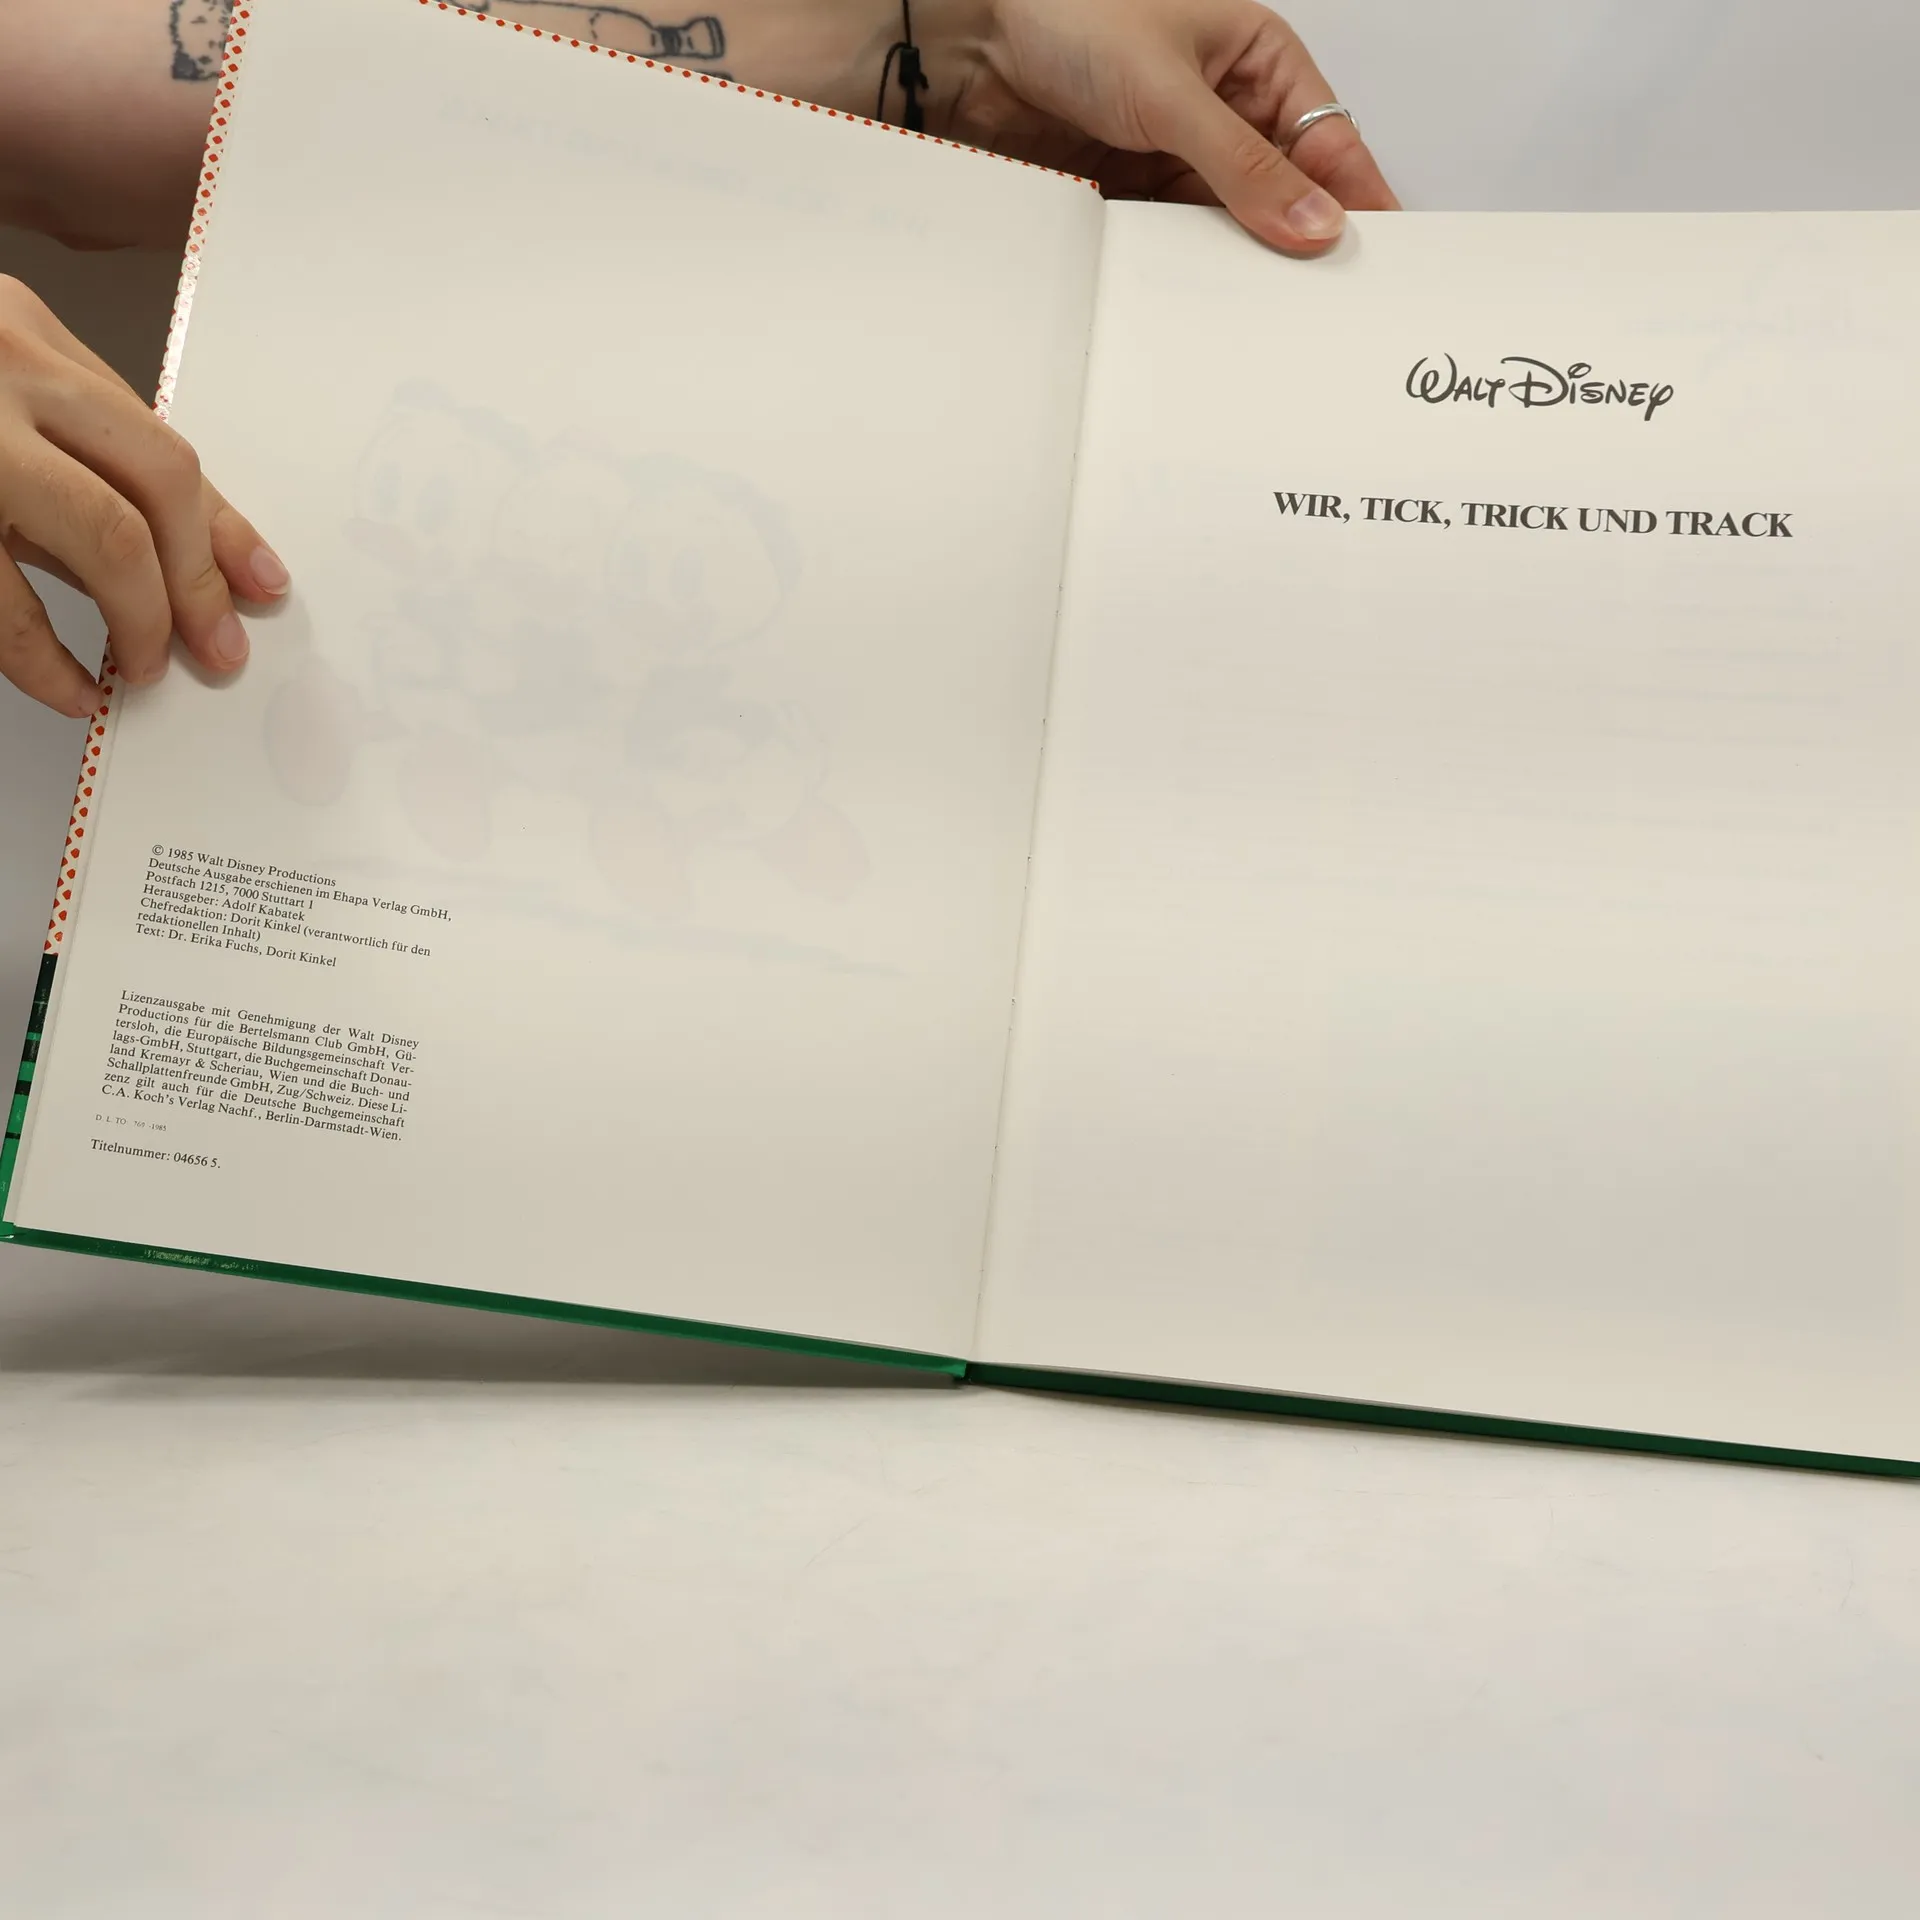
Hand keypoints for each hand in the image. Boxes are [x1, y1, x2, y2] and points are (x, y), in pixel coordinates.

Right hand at [0, 275, 286, 717]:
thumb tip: (176, 557)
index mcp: (21, 334)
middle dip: (197, 581)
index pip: (160, 443)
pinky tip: (69, 690)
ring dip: (138, 620)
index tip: (261, 586)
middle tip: (212, 650)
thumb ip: (62, 453)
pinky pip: (2, 601)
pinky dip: (46, 661)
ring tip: (140, 671)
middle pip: (156, 484)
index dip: (222, 528)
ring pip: (100, 537)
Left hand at [938, 0, 1398, 251]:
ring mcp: (1180, 149)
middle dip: (1299, 234)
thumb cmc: (1066, 20)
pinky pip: (1179, 238)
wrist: (969, 53)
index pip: (1327, 136)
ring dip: (1241, 257)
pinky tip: (1201, 290)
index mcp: (1255, 55)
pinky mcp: (1137, 188)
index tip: (1377, 248)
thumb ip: (1244, 167)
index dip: (1355, 194)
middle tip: (1322, 293)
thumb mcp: (1171, 95)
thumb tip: (1312, 219)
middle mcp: (1224, 103)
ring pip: (1233, 219)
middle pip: (1285, 186)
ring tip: (1262, 301)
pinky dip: (1189, 264)